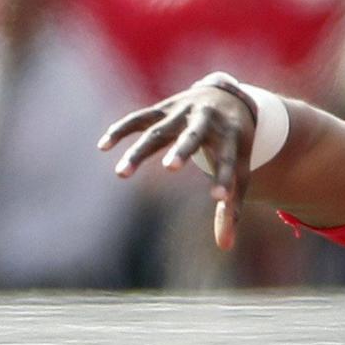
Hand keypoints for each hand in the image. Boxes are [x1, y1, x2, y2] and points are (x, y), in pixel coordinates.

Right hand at [97, 86, 255, 250]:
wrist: (229, 97)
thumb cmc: (235, 143)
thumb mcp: (240, 169)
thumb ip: (231, 207)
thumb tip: (225, 246)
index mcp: (231, 135)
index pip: (229, 158)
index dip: (224, 178)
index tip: (219, 199)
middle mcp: (207, 120)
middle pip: (193, 136)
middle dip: (181, 150)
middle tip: (170, 168)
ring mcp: (183, 112)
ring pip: (159, 130)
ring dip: (140, 150)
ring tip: (121, 174)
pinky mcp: (164, 108)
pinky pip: (139, 118)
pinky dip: (121, 130)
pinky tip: (103, 146)